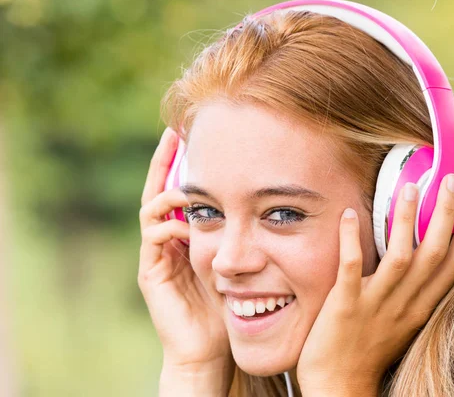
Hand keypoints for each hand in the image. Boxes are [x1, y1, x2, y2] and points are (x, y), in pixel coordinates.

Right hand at [138, 128, 232, 389]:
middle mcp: (169, 239)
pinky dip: (169, 223)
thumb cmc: (232, 304)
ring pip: (153, 209)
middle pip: (160, 189)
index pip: (182, 190)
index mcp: (189, 234)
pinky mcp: (151, 270)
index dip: (185, 164)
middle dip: (165, 161)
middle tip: (175, 133)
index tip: (194, 134)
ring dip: (169, 190)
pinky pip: (154, 236)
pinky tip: (188, 220)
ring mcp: (158, 253)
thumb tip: (276, 203)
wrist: (213, 345)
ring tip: (189, 181)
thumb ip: (246, 233)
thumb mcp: (242, 260)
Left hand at [296, 174, 453, 395]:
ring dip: (405, 220)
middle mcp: (405, 304)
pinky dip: (351, 239)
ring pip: (400, 256)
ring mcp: (375, 303)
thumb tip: (417, 261)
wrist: (338, 386)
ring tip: (408, 189)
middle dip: (445, 214)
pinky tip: (348, 214)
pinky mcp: (345, 304)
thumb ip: (412, 294)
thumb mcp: (402, 324)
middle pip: (434, 253)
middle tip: (452, 180)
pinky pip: (351, 266)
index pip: (453, 266)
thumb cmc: (368, 352)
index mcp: (421, 308)